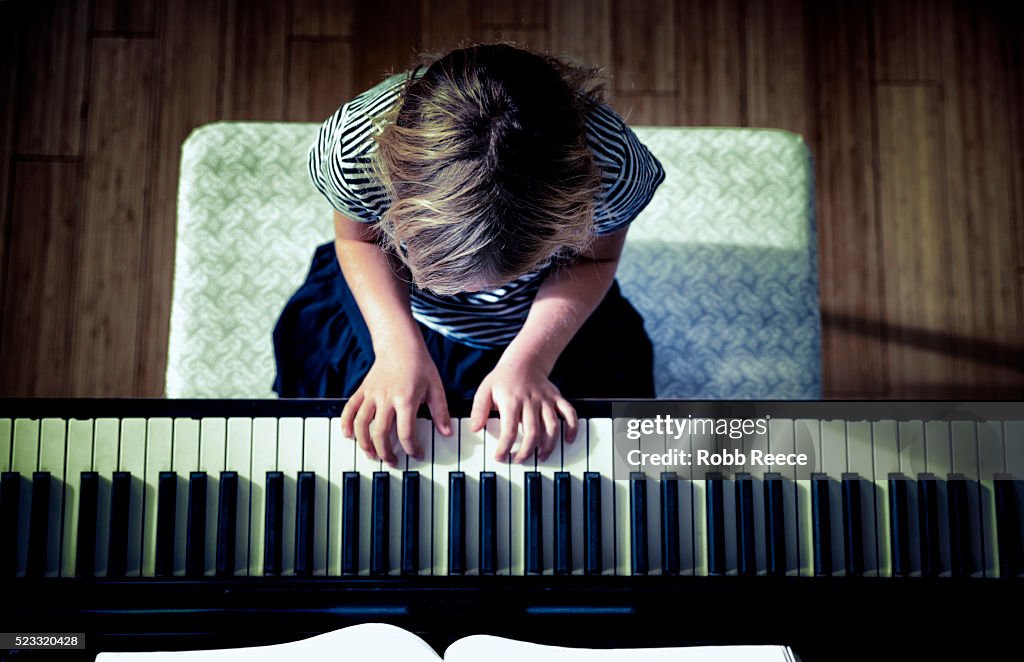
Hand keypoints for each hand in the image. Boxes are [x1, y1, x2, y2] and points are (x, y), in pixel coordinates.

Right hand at [341, 342, 451, 465]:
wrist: (399, 344)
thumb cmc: (419, 365)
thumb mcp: (435, 387)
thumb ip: (440, 412)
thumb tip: (446, 433)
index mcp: (406, 398)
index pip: (406, 432)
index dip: (412, 448)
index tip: (418, 454)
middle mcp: (386, 398)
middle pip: (380, 433)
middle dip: (386, 452)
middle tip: (393, 462)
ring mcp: (371, 394)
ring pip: (361, 424)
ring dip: (365, 443)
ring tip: (372, 455)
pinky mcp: (362, 390)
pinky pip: (349, 409)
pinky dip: (346, 424)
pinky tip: (349, 436)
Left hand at [470, 357, 577, 463]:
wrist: (524, 360)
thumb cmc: (503, 378)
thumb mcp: (485, 390)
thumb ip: (479, 410)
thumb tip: (475, 429)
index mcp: (511, 401)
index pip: (509, 430)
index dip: (505, 447)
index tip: (500, 457)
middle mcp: (531, 401)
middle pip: (532, 432)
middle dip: (527, 451)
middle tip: (520, 461)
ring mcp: (546, 400)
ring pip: (552, 426)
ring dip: (548, 445)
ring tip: (542, 457)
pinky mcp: (557, 398)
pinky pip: (569, 413)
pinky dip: (572, 427)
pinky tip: (569, 440)